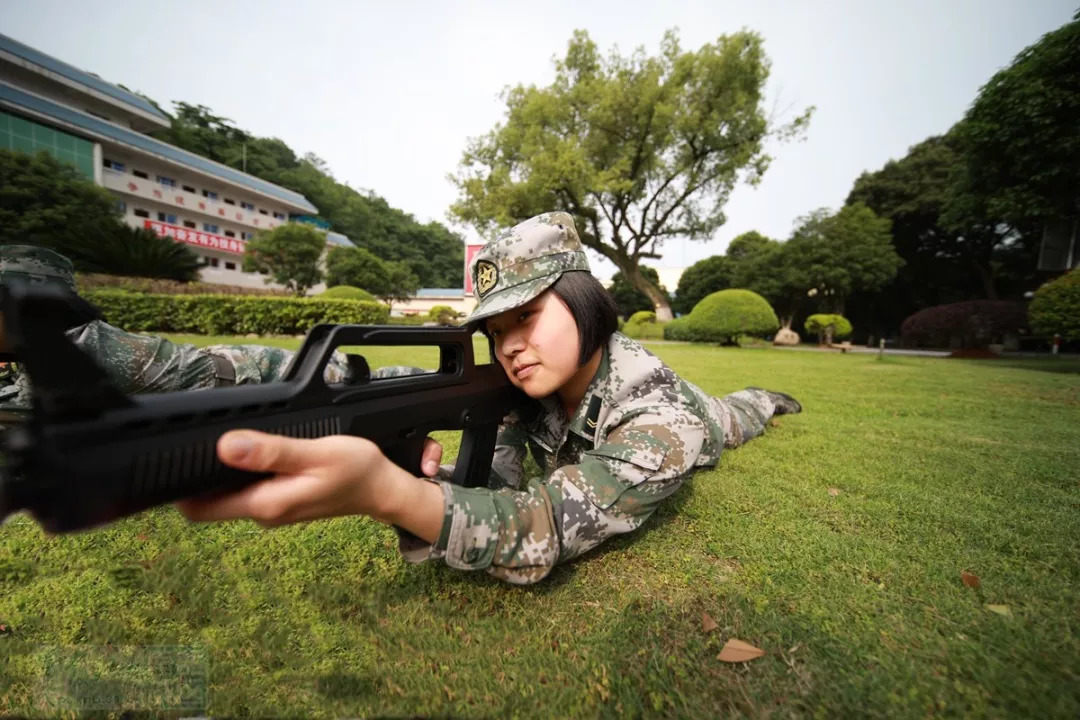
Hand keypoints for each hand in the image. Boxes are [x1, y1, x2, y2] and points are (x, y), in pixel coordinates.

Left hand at [175, 431, 444, 528]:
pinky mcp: (279, 499)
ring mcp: (270, 507)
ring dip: (215, 471)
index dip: (176, 486)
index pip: (198, 507)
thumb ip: (271, 451)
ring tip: (213, 440)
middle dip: (192, 474)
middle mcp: (263, 512)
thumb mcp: (315, 454)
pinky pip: (244, 488)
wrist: (383, 489)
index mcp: (265, 504)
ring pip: (225, 493)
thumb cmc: (356, 470)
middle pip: (206, 499)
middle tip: (186, 440)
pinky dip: (236, 473)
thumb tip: (225, 447)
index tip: (169, 457)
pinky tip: (244, 450)